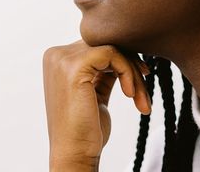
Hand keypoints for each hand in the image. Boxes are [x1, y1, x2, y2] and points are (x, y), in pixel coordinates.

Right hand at [42, 39, 151, 168]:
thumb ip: (104, 69)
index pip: (98, 45)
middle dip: (131, 66)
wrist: (75, 154)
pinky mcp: (75, 66)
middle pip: (106, 44)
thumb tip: (128, 49)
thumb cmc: (86, 128)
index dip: (123, 59)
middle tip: (142, 92)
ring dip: (133, 73)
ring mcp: (63, 59)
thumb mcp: (95, 90)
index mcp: (58, 59)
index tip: (141, 76)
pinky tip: (130, 94)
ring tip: (140, 99)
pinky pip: (113, 54)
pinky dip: (128, 72)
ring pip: (113, 49)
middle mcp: (56, 55)